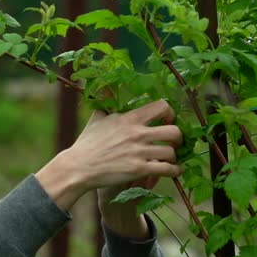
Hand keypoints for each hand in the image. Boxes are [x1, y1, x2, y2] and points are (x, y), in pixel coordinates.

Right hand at [35, 99, 182, 211]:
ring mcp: (139, 152)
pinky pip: (166, 169)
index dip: (170, 113)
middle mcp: (137, 133)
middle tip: (174, 142)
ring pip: (171, 152)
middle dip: (178, 138)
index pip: (162, 107)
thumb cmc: (86, 143)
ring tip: (170, 159)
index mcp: (129, 118)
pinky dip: (173, 171)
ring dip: (173, 157)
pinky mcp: (138, 169)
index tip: (167, 121)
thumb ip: (106, 101)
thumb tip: (105, 85)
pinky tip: (171, 171)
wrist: (78, 167)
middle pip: (174, 131)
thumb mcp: (97, 118)